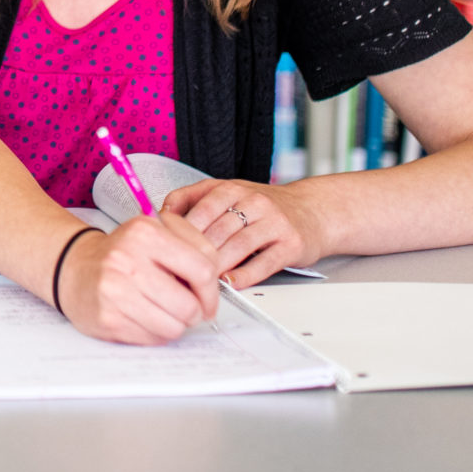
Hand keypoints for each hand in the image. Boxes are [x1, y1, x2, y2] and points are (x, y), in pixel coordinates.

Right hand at [51, 214, 223, 345]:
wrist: (75, 268)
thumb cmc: (123, 253)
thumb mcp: (156, 233)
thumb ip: (192, 248)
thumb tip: (218, 284)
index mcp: (144, 232)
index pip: (203, 268)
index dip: (213, 291)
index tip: (208, 299)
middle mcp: (126, 259)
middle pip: (190, 305)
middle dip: (194, 312)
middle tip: (186, 308)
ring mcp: (114, 291)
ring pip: (174, 326)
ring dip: (176, 324)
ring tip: (162, 311)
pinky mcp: (107, 318)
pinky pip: (153, 339)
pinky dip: (155, 333)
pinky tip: (143, 317)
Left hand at [162, 178, 323, 288]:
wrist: (313, 211)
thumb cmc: (264, 206)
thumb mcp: (229, 192)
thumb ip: (194, 199)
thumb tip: (160, 214)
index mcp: (233, 188)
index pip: (201, 208)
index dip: (182, 231)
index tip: (167, 248)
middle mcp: (254, 201)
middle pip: (218, 230)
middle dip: (196, 253)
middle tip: (180, 271)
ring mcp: (274, 222)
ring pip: (238, 246)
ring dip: (217, 266)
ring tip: (200, 280)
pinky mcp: (291, 244)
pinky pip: (264, 262)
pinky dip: (244, 275)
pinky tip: (230, 283)